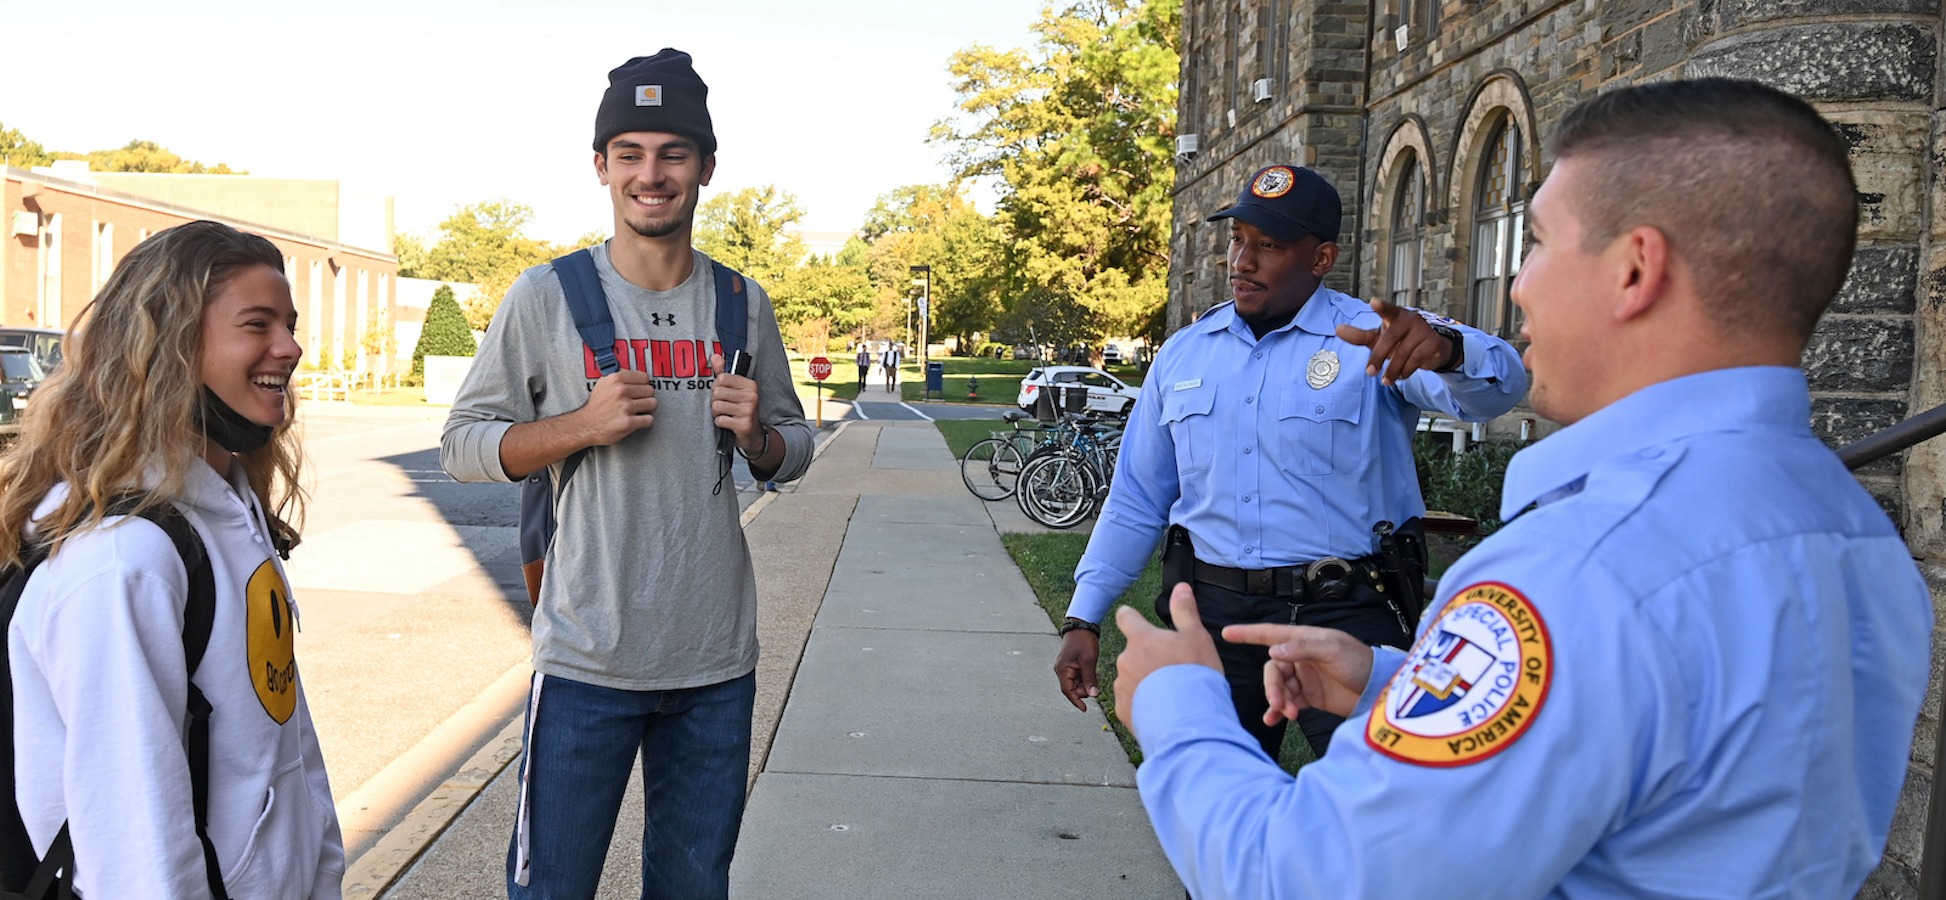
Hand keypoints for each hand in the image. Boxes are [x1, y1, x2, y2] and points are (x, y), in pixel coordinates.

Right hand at [578, 370, 657, 445]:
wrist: (585, 425)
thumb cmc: (596, 406)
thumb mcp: (603, 383)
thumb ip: (619, 375)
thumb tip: (635, 374)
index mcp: (615, 379)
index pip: (644, 377)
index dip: (643, 384)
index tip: (641, 389)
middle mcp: (620, 391)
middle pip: (650, 390)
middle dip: (646, 396)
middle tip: (639, 401)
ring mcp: (625, 407)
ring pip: (652, 404)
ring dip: (648, 409)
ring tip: (639, 410)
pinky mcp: (628, 422)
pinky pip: (649, 419)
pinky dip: (645, 421)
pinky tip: (638, 420)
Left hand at [708, 353, 762, 451]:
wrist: (753, 435)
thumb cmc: (741, 409)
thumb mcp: (735, 390)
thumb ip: (723, 372)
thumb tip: (714, 356)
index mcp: (750, 384)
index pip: (721, 378)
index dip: (717, 387)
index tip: (724, 394)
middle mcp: (752, 396)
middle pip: (717, 392)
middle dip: (715, 401)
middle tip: (724, 407)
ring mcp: (748, 411)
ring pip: (716, 406)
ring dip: (716, 413)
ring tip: (726, 415)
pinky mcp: (743, 425)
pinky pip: (720, 420)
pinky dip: (720, 423)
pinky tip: (728, 423)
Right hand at [1054, 628, 1100, 710]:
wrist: (1082, 625)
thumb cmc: (1083, 641)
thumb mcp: (1088, 660)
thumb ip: (1090, 679)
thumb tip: (1093, 696)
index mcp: (1062, 669)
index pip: (1068, 691)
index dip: (1076, 701)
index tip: (1084, 709)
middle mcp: (1062, 670)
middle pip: (1073, 688)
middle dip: (1085, 689)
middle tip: (1097, 684)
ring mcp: (1067, 667)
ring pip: (1077, 683)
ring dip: (1087, 683)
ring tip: (1096, 673)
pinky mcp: (1072, 664)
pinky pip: (1079, 676)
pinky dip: (1087, 677)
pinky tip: (1095, 671)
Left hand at [1113, 584, 1221, 715]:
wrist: (1189, 721)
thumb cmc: (1194, 675)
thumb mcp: (1196, 637)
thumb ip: (1185, 611)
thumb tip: (1181, 587)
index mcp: (1141, 639)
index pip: (1126, 618)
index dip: (1131, 617)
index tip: (1135, 619)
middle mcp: (1125, 660)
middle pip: (1132, 652)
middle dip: (1147, 657)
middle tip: (1171, 669)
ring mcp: (1122, 686)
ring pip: (1131, 678)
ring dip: (1144, 682)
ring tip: (1169, 693)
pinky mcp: (1123, 710)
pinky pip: (1131, 702)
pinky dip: (1142, 704)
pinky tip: (1162, 710)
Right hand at [1222, 622, 1374, 721]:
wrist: (1378, 689)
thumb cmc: (1359, 662)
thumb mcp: (1333, 649)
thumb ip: (1302, 648)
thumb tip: (1273, 652)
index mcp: (1304, 640)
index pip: (1270, 634)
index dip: (1248, 633)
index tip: (1227, 633)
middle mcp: (1300, 658)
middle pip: (1273, 671)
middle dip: (1273, 687)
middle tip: (1279, 702)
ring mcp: (1304, 678)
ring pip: (1279, 689)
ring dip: (1278, 701)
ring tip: (1287, 713)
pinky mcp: (1310, 697)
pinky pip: (1288, 703)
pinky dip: (1280, 711)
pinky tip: (1276, 719)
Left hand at [1334, 299, 1458, 385]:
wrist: (1432, 348)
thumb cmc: (1400, 340)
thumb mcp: (1379, 337)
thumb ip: (1360, 335)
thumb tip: (1338, 330)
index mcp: (1395, 315)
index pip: (1387, 309)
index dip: (1381, 307)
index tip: (1373, 302)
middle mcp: (1410, 319)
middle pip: (1389, 339)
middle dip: (1377, 357)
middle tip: (1370, 372)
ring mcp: (1423, 330)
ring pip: (1402, 353)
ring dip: (1392, 370)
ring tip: (1386, 379)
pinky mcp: (1432, 343)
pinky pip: (1415, 361)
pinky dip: (1405, 372)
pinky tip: (1400, 375)